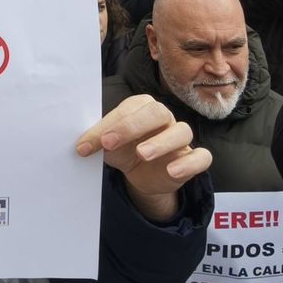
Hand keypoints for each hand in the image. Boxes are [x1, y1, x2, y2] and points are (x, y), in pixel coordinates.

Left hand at [75, 94, 210, 222]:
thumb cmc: (124, 150)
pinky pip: (202, 156)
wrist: (141, 174)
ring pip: (182, 131)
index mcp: (142, 108)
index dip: (112, 124)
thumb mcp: (108, 145)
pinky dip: (189, 162)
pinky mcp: (192, 158)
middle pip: (158, 112)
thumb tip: (81, 147)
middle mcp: (164, 118)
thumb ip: (96, 141)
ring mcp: (181, 138)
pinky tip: (172, 170)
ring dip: (162, 142)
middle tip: (110, 143)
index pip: (129, 109)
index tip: (94, 143)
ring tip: (142, 154)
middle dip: (133, 126)